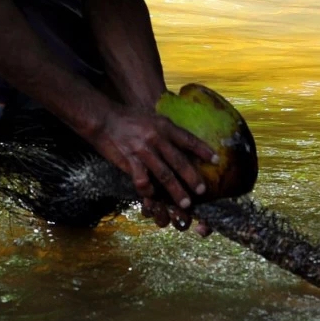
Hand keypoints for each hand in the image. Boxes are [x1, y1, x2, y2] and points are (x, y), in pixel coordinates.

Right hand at [89, 107, 217, 230]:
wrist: (102, 118)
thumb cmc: (127, 117)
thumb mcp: (151, 117)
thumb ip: (165, 129)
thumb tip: (180, 140)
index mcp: (164, 126)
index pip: (188, 139)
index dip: (203, 150)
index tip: (216, 160)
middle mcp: (156, 138)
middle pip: (179, 161)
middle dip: (193, 178)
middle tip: (202, 191)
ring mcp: (143, 150)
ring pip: (164, 175)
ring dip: (176, 191)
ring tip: (186, 203)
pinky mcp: (129, 160)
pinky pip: (142, 180)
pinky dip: (149, 191)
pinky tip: (154, 198)